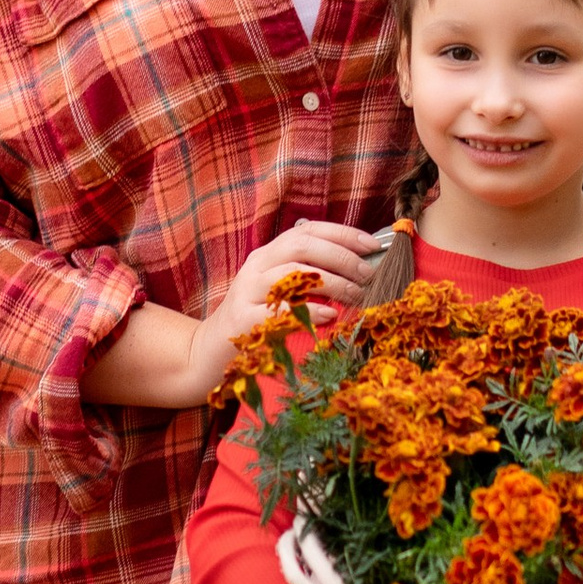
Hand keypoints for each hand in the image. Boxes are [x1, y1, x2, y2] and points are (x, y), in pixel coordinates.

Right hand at [87, 217, 383, 410]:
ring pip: (292, 273)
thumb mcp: (281, 292)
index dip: (343, 234)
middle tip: (369, 275)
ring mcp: (247, 291)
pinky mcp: (242, 321)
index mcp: (269, 254)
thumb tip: (359, 271)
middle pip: (301, 246)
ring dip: (331, 282)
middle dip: (341, 257)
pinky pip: (278, 311)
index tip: (373, 245)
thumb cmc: (256, 322)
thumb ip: (310, 277)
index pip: (308, 231)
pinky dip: (308, 311)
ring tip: (356, 295)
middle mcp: (257, 266)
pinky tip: (330, 316)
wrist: (209, 353)